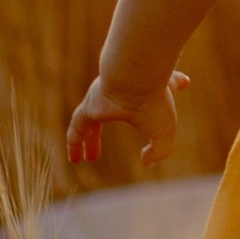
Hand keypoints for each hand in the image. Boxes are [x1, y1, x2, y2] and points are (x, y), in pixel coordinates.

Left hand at [66, 66, 187, 168]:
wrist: (137, 76)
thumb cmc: (154, 101)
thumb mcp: (163, 132)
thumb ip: (159, 150)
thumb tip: (146, 162)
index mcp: (138, 96)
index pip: (144, 102)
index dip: (147, 116)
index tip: (148, 118)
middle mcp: (117, 94)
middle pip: (107, 114)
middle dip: (101, 132)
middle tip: (98, 151)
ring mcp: (101, 98)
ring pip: (90, 121)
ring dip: (90, 139)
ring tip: (89, 158)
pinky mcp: (89, 106)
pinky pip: (77, 127)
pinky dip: (76, 143)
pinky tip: (75, 160)